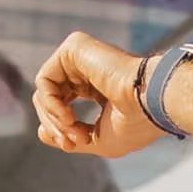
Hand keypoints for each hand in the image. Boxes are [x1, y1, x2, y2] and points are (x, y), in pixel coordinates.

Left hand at [39, 30, 165, 159]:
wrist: (151, 103)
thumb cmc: (135, 124)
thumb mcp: (99, 139)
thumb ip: (70, 135)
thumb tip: (41, 133)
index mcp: (96, 88)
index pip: (62, 108)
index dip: (61, 130)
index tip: (74, 144)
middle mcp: (87, 71)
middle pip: (49, 100)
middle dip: (55, 126)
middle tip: (71, 142)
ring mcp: (81, 57)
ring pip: (44, 92)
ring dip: (54, 118)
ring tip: (73, 129)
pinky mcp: (74, 47)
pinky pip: (44, 79)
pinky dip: (50, 104)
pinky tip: (68, 117)